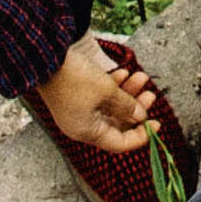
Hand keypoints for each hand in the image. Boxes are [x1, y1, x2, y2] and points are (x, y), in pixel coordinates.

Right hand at [37, 37, 168, 164]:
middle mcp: (82, 124)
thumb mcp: (106, 91)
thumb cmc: (74, 78)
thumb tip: (140, 116)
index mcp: (87, 132)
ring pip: (111, 106)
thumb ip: (126, 106)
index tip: (156, 124)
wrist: (44, 57)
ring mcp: (79, 109)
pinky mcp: (76, 95)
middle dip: (136, 107)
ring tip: (141, 76)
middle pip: (117, 122)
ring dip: (127, 92)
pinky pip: (100, 96)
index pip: (119, 144)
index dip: (140, 136)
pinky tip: (124, 72)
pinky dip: (113, 86)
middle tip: (151, 95)